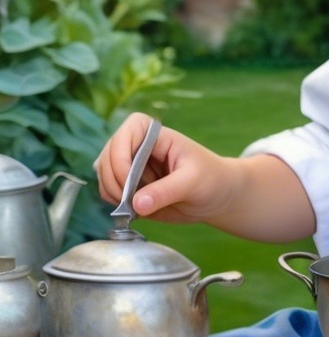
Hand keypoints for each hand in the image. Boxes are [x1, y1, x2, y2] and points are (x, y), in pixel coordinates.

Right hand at [95, 112, 237, 224]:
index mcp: (160, 138)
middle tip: (129, 201)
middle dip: (113, 177)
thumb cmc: (211, 180)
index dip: (122, 149)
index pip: (131, 127)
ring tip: (133, 207)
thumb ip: (165, 192)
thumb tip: (135, 204)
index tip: (129, 176)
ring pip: (104, 171)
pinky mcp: (130, 186)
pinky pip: (108, 190)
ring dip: (111, 191)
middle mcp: (142, 148)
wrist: (217, 197)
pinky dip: (112, 201)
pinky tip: (132, 210)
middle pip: (110, 151)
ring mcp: (133, 167)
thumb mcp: (193, 183)